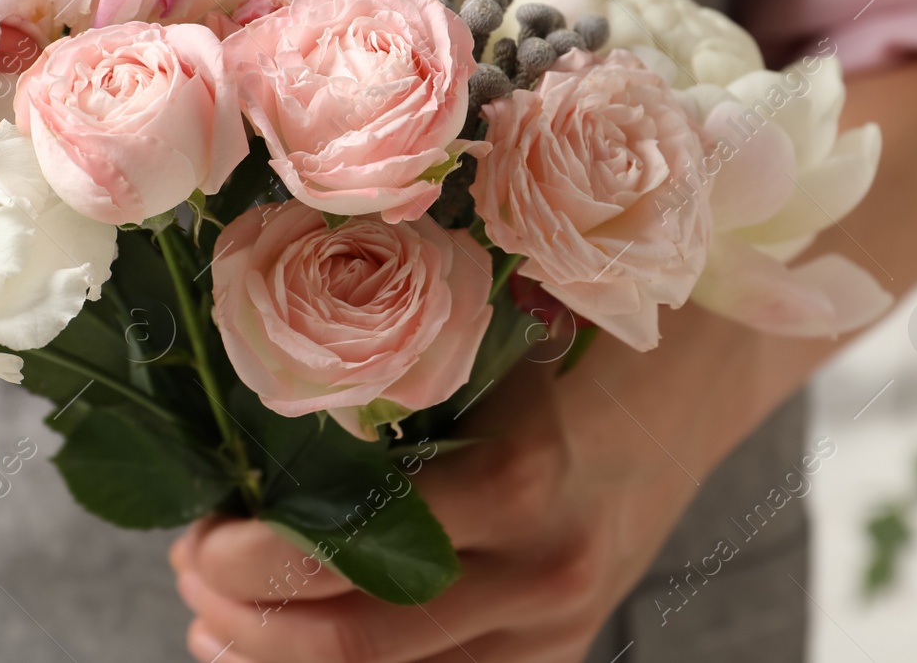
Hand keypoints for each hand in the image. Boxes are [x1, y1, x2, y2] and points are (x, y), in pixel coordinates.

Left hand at [170, 59, 916, 662]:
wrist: (725, 350)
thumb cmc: (599, 294)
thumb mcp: (505, 291)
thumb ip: (397, 326)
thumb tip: (238, 328)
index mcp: (526, 472)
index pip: (362, 547)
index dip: (260, 556)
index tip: (194, 530)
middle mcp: (548, 566)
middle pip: (366, 639)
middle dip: (255, 619)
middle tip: (191, 565)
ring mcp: (562, 614)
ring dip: (289, 657)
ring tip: (217, 617)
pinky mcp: (567, 635)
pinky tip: (292, 640)